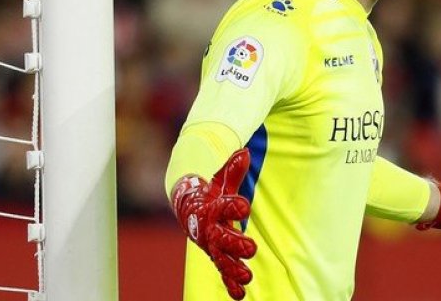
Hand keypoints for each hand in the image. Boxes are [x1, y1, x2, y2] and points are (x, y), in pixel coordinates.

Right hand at [171, 149, 256, 299]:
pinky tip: (240, 295)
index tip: (245, 207)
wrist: (189, 207)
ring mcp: (212, 244)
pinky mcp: (216, 254)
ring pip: (221, 258)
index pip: (223, 206)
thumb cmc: (210, 191)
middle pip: (221, 237)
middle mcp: (210, 228)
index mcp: (212, 207)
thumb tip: (244, 153)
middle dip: (235, 244)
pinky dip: (229, 284)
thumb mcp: (221, 179)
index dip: (233, 206)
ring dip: (233, 268)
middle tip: (251, 248)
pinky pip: (221, 271)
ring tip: (247, 277)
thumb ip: (233, 169)